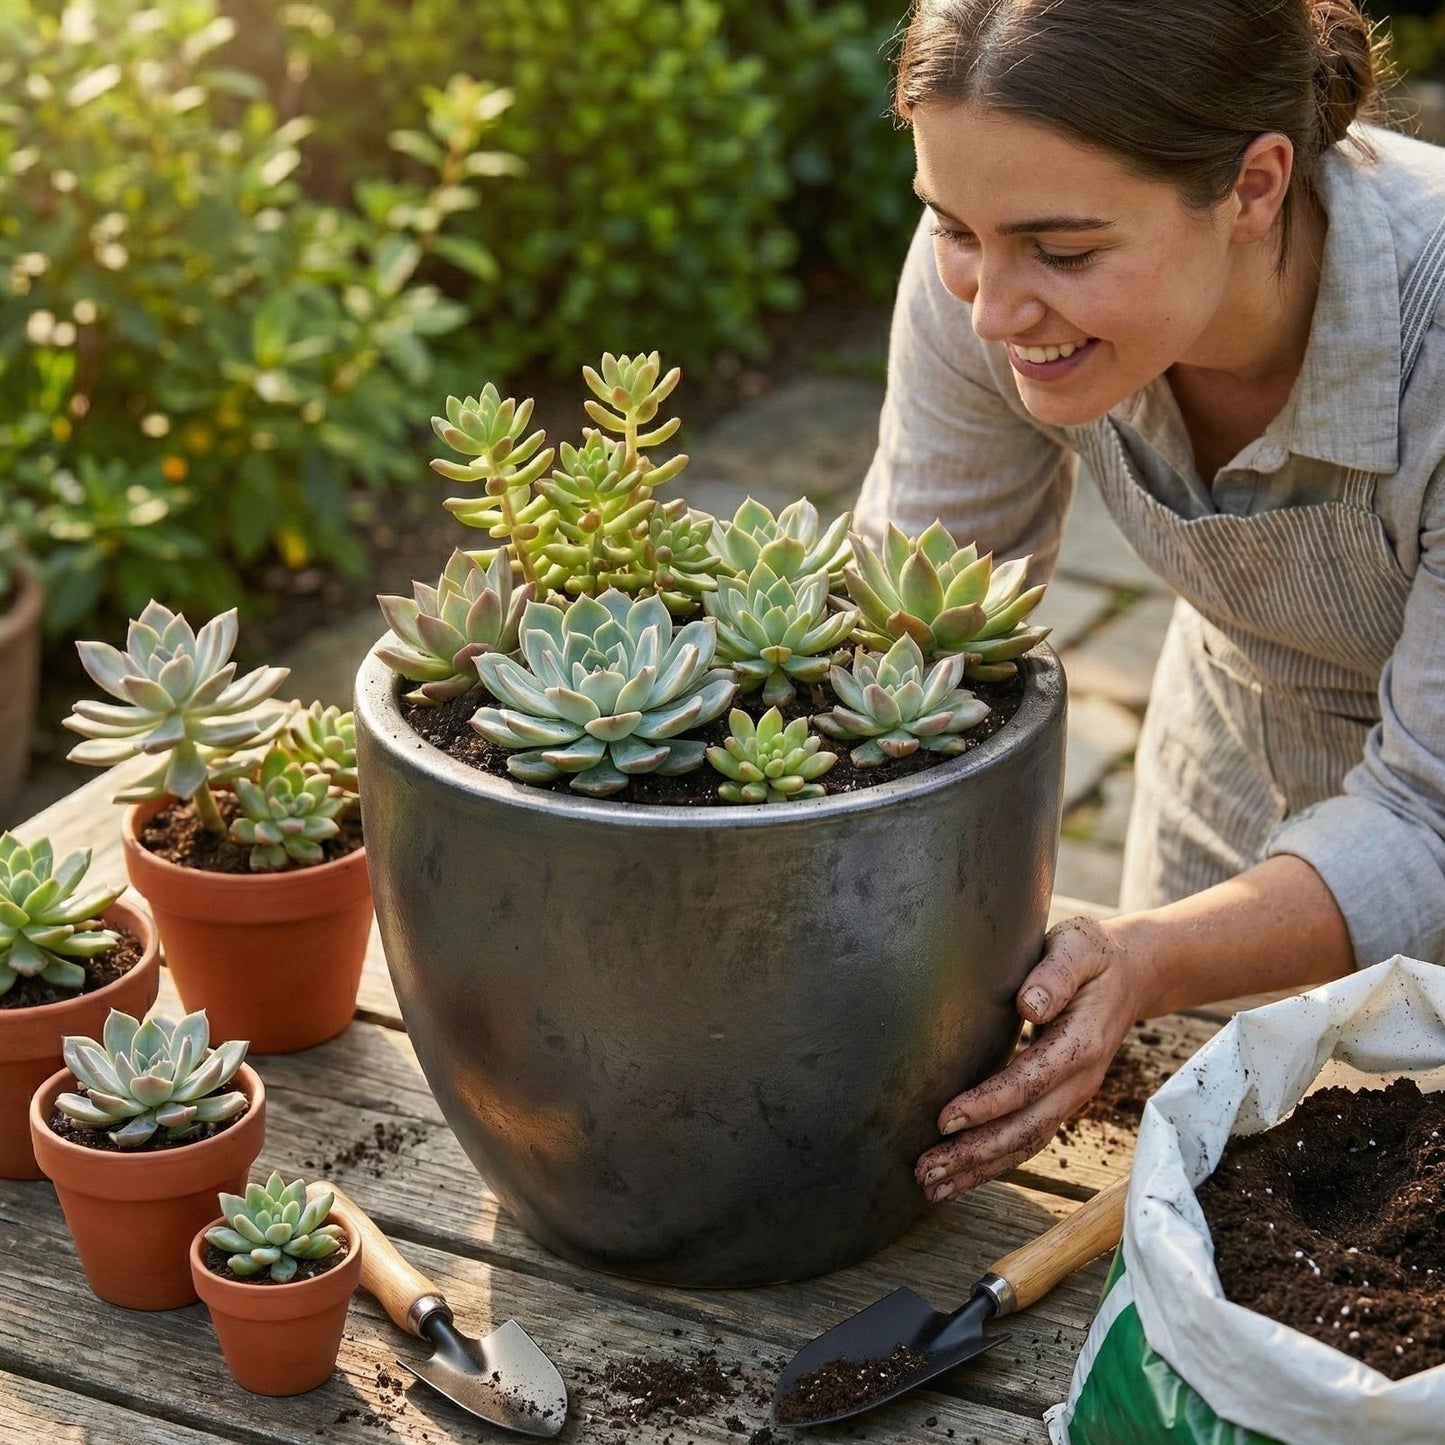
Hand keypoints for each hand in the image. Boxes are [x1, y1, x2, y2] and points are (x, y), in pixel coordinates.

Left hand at [915, 915, 1152, 1201]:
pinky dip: (994, 1162)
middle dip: (973, 1153)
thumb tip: (1028, 1004)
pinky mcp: (1060, 1100)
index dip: (986, 1105)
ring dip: (979, 1169)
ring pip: (1025, 1143)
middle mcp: (1078, 1081)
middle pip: (1023, 1128)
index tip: (944, 1119)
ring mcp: (1071, 1096)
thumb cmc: (1093, 954)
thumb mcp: (1077, 946)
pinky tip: (961, 1175)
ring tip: (933, 1186)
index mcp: (1079, 1044)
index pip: (1027, 1083)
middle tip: (925, 1171)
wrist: (1132, 973)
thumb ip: (1053, 974)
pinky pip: (1028, 1138)